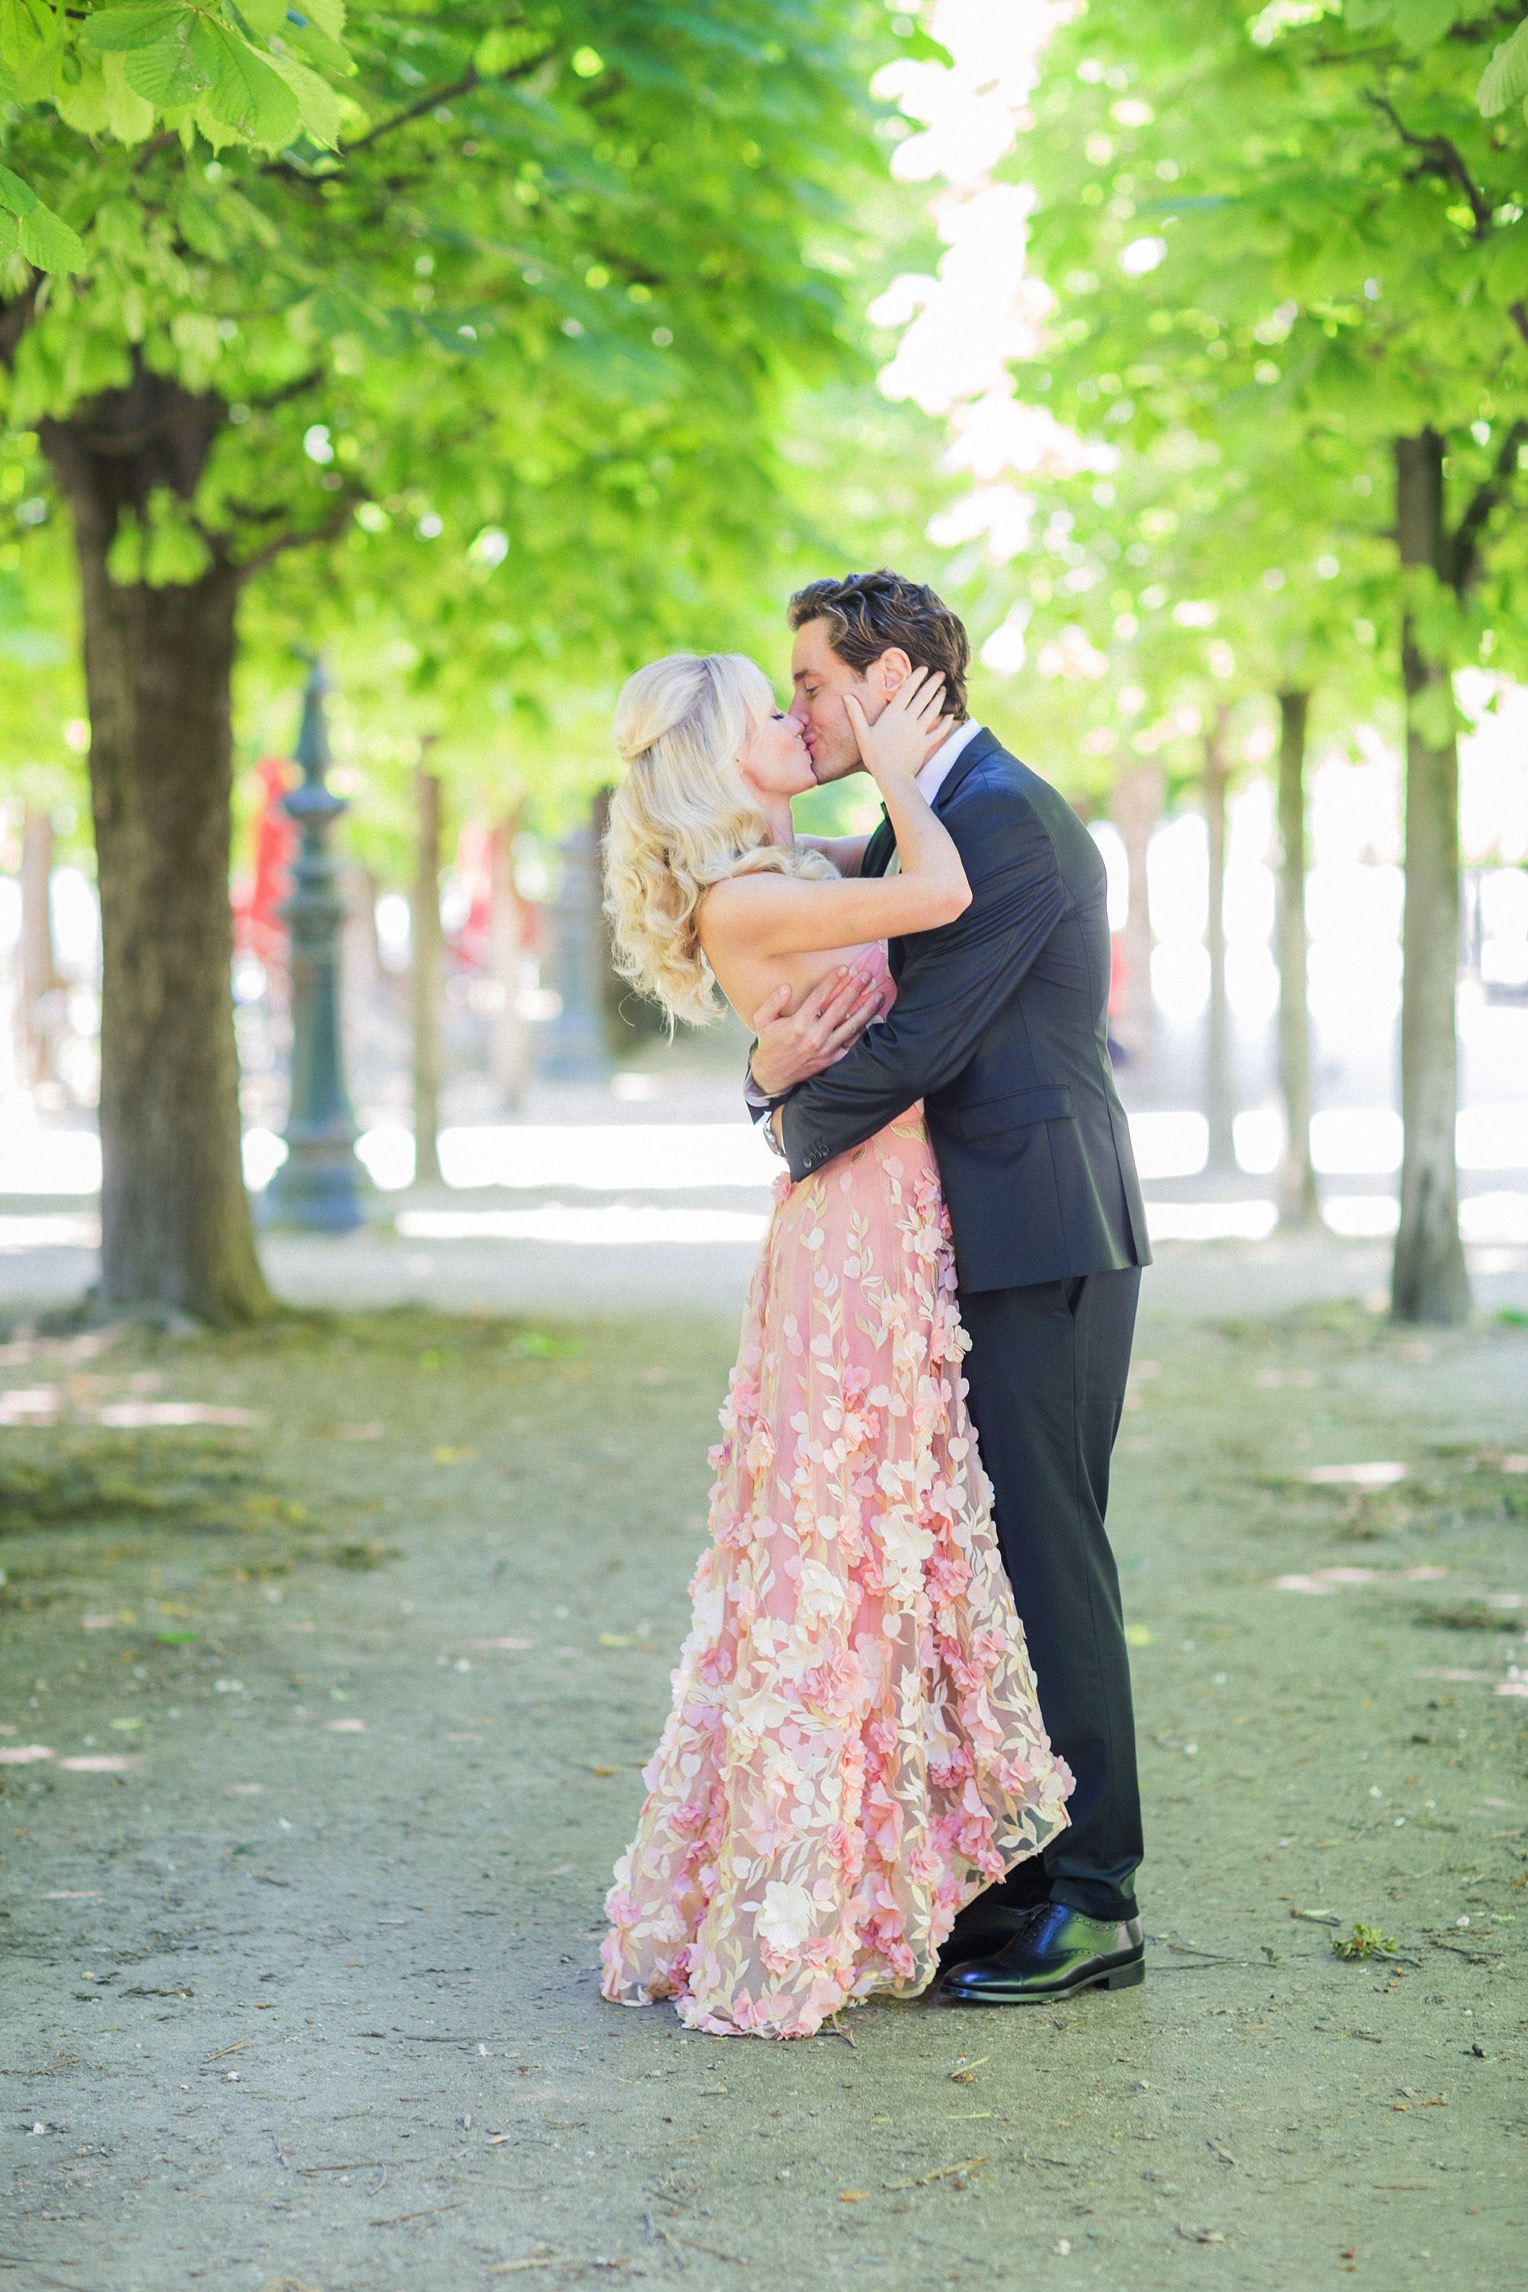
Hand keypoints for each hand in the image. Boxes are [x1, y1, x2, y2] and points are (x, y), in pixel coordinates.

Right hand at [748, 964, 882, 1097]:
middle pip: (840, 1008)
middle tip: (867, 975)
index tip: (845, 969)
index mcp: (797, 1024)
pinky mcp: (832, 1059)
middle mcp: (814, 1036)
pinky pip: (851, 1044)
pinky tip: (873, 1020)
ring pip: (851, 1026)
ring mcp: (825, 1049)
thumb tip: (787, 987)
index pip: (820, 997)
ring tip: (878, 995)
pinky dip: (863, 1031)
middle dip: (855, 989)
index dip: (833, 981)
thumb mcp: (762, 1020)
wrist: (773, 1076)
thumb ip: (773, 1002)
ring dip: (866, 1009)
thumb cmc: (769, 1043)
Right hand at [844, 666, 949, 786]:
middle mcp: (908, 720)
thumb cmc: (874, 756)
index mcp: (893, 715)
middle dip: (933, 683)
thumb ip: (856, 714)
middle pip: (924, 697)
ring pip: (933, 710)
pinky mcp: (926, 744)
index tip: (924, 668)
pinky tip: (950, 715)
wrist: (892, 777)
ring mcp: (919, 732)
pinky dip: (945, 722)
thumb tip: (846, 696)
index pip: (907, 690)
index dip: (917, 677)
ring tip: (943, 689)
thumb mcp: (862, 734)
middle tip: (941, 673)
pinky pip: (939, 731)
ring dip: (940, 698)